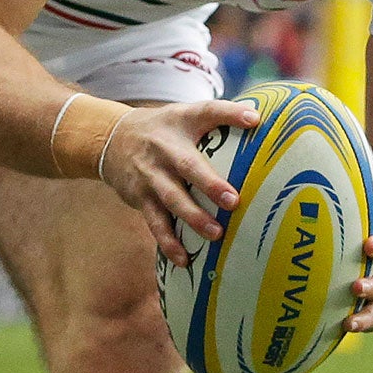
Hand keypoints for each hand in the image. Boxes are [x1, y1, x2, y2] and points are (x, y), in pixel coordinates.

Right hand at [97, 98, 261, 266]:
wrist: (111, 140)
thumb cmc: (164, 130)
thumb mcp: (185, 115)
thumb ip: (219, 117)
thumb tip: (260, 118)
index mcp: (181, 123)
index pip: (207, 112)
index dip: (230, 113)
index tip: (254, 119)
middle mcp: (164, 148)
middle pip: (187, 165)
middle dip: (209, 184)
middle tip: (232, 201)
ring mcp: (150, 174)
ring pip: (172, 198)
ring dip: (193, 217)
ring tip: (216, 234)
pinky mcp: (140, 197)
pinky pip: (155, 222)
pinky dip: (168, 242)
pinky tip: (183, 260)